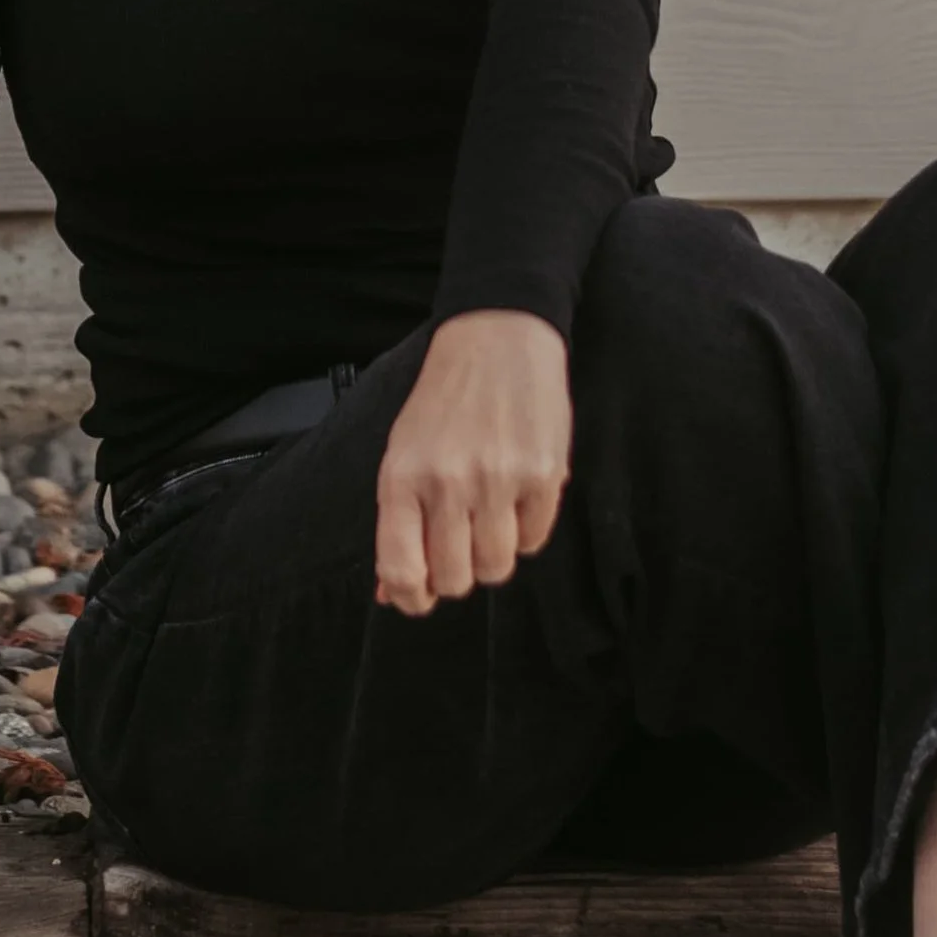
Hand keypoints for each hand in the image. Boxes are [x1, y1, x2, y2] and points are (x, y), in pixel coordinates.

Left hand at [375, 309, 570, 616]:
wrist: (497, 338)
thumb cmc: (444, 401)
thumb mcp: (403, 453)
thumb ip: (397, 522)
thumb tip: (391, 592)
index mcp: (402, 478)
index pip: (401, 570)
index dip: (410, 599)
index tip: (418, 598)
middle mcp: (449, 482)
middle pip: (454, 580)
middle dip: (456, 575)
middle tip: (459, 547)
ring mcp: (499, 480)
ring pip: (496, 568)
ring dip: (492, 555)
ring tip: (489, 520)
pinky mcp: (544, 475)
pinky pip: (534, 541)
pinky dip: (524, 531)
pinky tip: (516, 499)